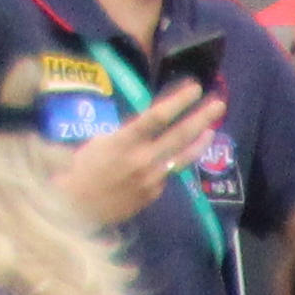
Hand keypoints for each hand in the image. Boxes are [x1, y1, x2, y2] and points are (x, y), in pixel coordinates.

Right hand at [59, 82, 222, 225]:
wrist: (76, 206)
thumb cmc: (77, 167)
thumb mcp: (97, 142)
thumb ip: (124, 135)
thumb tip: (144, 128)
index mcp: (124, 141)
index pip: (157, 116)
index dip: (178, 101)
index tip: (195, 88)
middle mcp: (143, 160)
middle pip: (179, 136)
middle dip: (201, 118)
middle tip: (219, 104)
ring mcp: (152, 179)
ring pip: (183, 158)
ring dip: (200, 141)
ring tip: (213, 128)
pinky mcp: (154, 194)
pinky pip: (168, 173)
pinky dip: (175, 161)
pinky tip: (177, 155)